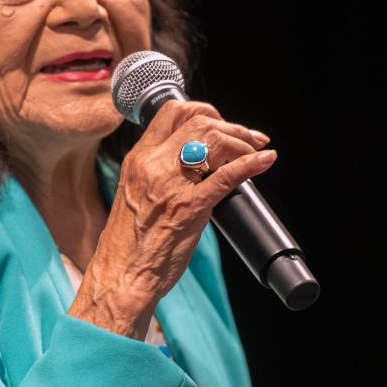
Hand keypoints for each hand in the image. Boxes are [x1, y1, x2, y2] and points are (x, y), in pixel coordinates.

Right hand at [68, 100, 274, 337]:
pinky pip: (226, 176)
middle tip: (248, 139)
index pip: (171, 112)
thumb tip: (191, 165)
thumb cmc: (128, 244)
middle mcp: (152, 166)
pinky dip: (250, 164)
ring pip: (213, 139)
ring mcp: (171, 185)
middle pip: (197, 121)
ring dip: (241, 141)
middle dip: (230, 125)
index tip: (221, 123)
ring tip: (255, 151)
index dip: (203, 110)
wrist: (121, 275)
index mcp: (138, 160)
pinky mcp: (190, 208)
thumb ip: (157, 174)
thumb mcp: (135, 195)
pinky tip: (264, 161)